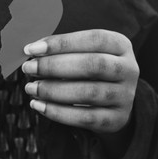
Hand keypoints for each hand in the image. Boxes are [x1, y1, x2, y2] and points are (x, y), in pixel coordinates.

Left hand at [22, 29, 138, 133]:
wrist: (115, 102)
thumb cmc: (92, 70)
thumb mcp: (87, 52)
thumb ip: (65, 48)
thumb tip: (32, 49)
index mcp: (121, 45)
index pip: (94, 39)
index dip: (63, 43)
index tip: (32, 48)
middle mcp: (128, 69)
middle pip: (93, 65)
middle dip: (55, 66)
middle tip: (29, 68)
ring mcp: (125, 95)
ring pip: (89, 93)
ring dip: (54, 90)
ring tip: (31, 87)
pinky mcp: (117, 119)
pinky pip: (85, 117)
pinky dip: (58, 112)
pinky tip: (38, 105)